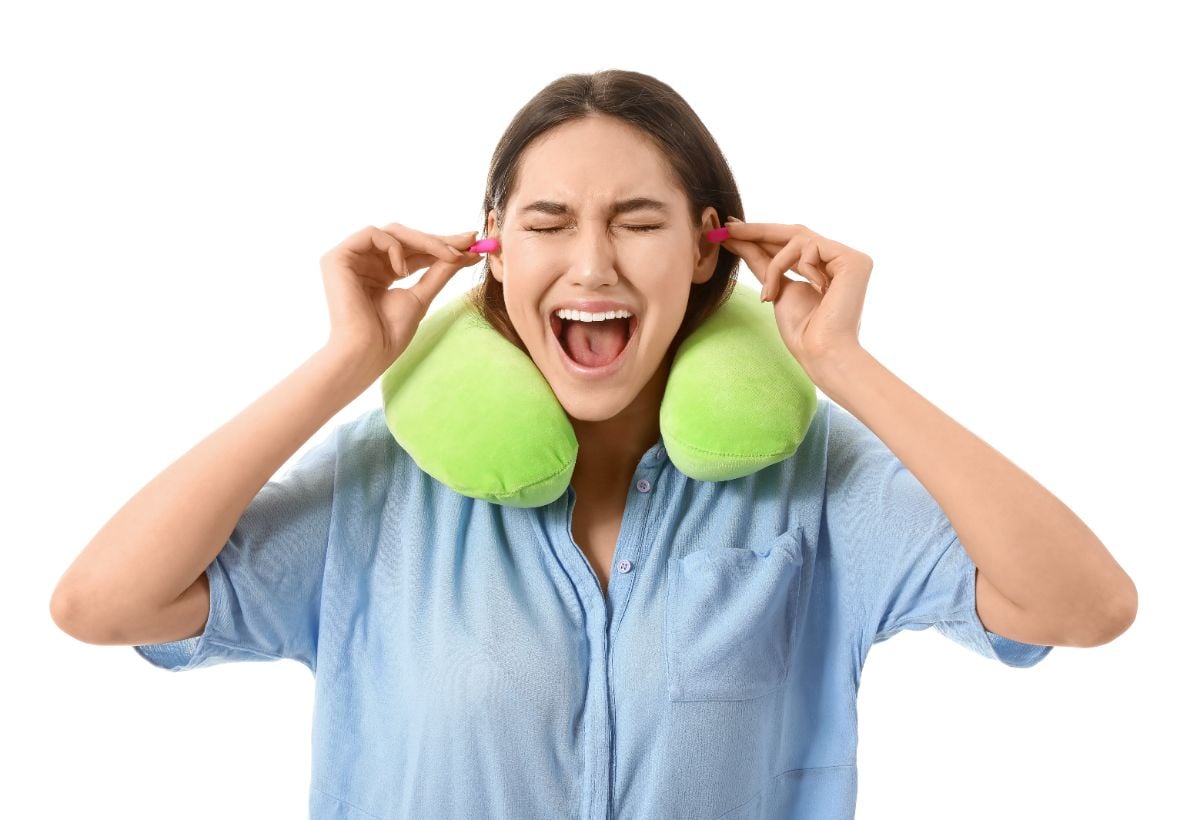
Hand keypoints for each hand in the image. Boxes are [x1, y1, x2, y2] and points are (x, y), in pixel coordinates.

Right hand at [318, 223, 481, 374]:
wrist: (367, 351)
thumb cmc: (390, 333)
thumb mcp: (422, 296)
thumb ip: (440, 272)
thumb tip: (465, 254)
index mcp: (382, 272)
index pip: (414, 251)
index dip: (442, 245)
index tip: (471, 244)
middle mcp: (365, 261)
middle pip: (405, 237)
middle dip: (439, 239)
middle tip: (467, 241)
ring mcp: (351, 258)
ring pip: (393, 232)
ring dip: (425, 241)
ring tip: (447, 256)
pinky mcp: (338, 257)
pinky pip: (372, 234)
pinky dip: (394, 248)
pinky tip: (402, 271)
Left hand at [716, 216, 871, 375]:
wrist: (820, 351)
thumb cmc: (802, 331)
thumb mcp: (776, 288)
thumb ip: (763, 263)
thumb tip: (736, 239)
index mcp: (826, 267)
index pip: (791, 243)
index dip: (762, 234)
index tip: (732, 229)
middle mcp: (840, 259)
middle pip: (795, 232)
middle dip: (759, 230)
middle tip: (729, 227)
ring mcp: (849, 258)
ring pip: (797, 239)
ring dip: (774, 265)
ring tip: (768, 295)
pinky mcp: (854, 260)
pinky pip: (809, 247)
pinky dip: (792, 267)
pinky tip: (802, 291)